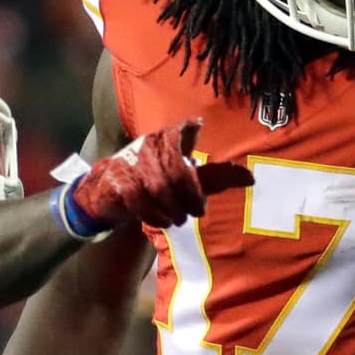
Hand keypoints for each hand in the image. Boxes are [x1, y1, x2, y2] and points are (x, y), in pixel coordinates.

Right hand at [53, 119, 253, 237]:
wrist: (104, 190)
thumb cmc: (151, 180)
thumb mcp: (182, 175)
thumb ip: (214, 177)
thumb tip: (250, 178)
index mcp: (166, 138)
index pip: (184, 132)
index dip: (194, 140)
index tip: (207, 161)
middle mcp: (148, 146)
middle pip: (177, 171)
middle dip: (191, 195)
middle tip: (198, 212)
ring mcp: (130, 163)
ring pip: (159, 187)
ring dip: (174, 209)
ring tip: (180, 219)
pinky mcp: (116, 182)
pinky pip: (139, 201)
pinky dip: (155, 215)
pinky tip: (164, 222)